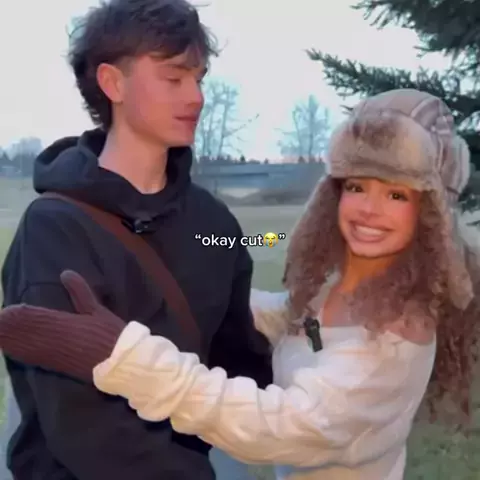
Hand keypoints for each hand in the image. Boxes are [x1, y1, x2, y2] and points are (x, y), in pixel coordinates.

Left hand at [0, 270, 124, 381]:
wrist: (119, 363)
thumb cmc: (110, 334)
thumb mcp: (96, 310)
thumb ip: (79, 292)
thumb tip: (65, 273)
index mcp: (60, 323)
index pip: (30, 317)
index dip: (16, 313)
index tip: (7, 308)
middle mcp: (49, 340)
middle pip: (20, 332)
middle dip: (8, 326)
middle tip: (2, 317)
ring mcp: (49, 356)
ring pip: (20, 347)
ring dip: (8, 339)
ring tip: (2, 332)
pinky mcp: (53, 366)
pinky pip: (28, 358)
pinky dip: (16, 351)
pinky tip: (9, 349)